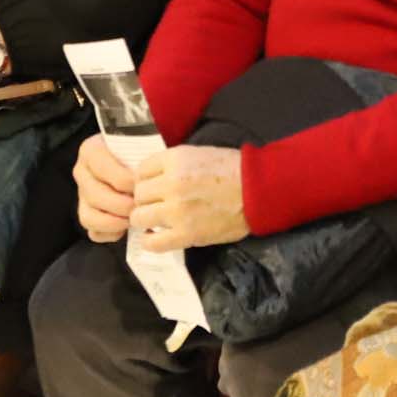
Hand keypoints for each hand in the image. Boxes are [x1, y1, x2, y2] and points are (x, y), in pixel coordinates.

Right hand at [73, 131, 138, 241]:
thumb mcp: (139, 145)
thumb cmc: (140, 151)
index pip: (104, 169)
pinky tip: (126, 228)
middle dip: (123, 205)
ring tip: (134, 217)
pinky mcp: (87, 215)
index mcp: (91, 150)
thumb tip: (146, 182)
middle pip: (96, 195)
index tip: (145, 184)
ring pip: (90, 217)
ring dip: (115, 222)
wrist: (137, 157)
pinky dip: (111, 234)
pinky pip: (93, 232)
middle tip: (142, 206)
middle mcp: (82, 172)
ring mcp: (82, 196)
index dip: (127, 181)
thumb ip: (140, 158)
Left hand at [131, 143, 248, 252]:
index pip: (141, 170)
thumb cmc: (231, 169)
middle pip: (138, 194)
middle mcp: (171, 184)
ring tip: (156, 220)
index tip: (154, 186)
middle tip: (156, 203)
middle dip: (146, 199)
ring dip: (145, 219)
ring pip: (139, 217)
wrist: (258, 190)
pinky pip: (152, 242)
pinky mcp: (186, 234)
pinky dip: (150, 241)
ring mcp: (177, 211)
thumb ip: (172, 163)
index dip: (146, 179)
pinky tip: (157, 236)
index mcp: (175, 159)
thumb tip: (150, 178)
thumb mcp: (197, 153)